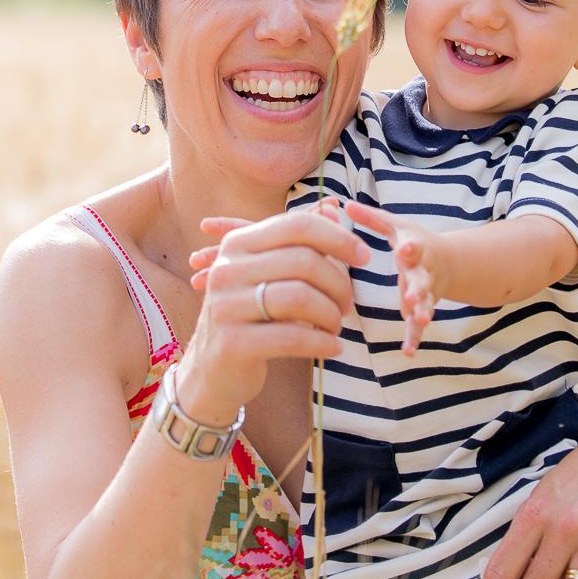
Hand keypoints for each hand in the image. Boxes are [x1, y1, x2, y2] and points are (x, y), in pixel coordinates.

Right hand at [174, 200, 368, 425]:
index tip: (364, 256)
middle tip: (347, 305)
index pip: (297, 225)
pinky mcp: (231, 343)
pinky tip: (332, 348)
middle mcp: (226, 269)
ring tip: (336, 327)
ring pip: (300, 297)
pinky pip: (292, 338)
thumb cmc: (253, 317)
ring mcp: (224, 306)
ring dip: (331, 315)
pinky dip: (322, 343)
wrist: (213, 371)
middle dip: (339, 284)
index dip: (338, 237)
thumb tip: (334, 207)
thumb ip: (299, 243)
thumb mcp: (270, 274)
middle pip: (304, 261)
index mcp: (237, 244)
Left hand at [344, 200, 443, 355]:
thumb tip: (345, 203)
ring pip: (426, 303)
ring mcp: (426, 292)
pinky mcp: (422, 309)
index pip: (414, 247)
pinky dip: (415, 337)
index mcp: (416, 248)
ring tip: (420, 320)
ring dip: (422, 311)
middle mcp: (424, 271)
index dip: (410, 249)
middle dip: (418, 286)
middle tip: (411, 295)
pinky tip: (408, 351)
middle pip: (423, 279)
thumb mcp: (397, 226)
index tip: (405, 250)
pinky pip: (418, 326)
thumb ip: (372, 219)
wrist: (451, 262)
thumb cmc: (414, 241)